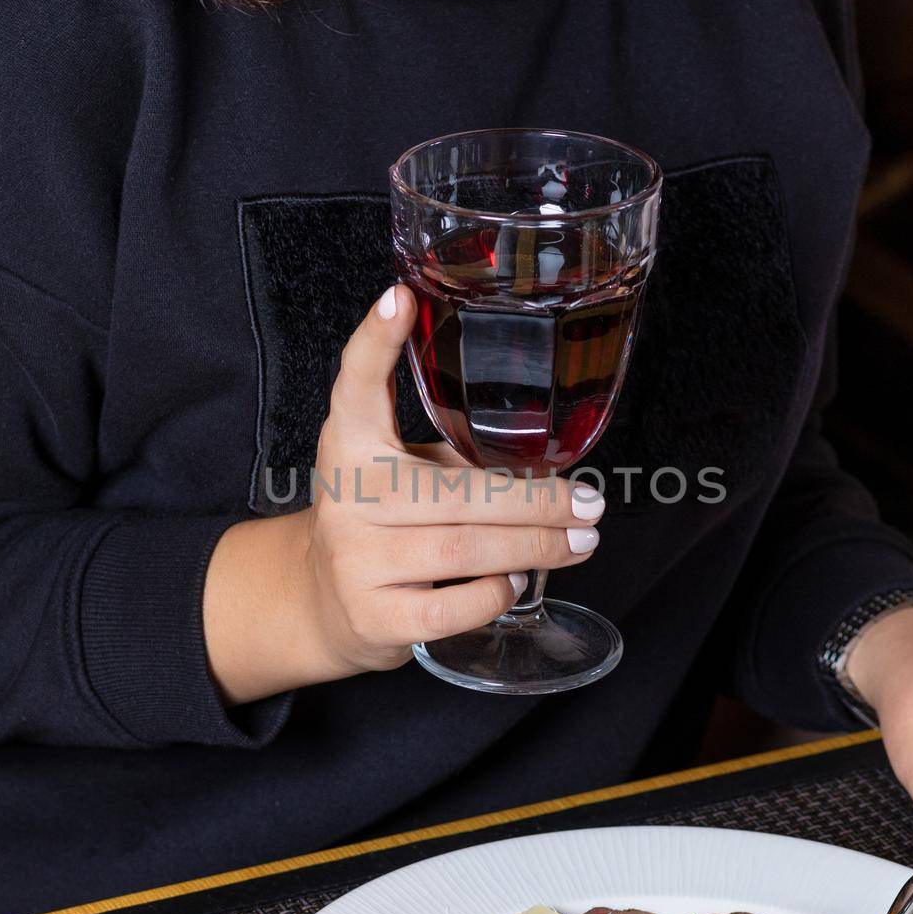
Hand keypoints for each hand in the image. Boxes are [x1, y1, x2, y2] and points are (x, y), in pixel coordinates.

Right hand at [203, 285, 605, 702]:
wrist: (323, 602)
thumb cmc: (385, 523)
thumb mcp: (403, 469)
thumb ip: (456, 451)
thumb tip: (555, 451)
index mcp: (351, 443)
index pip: (356, 385)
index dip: (376, 341)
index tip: (399, 298)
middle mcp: (347, 496)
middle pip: (453, 492)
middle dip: (536, 501)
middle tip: (589, 503)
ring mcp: (356, 559)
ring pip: (462, 551)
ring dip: (534, 547)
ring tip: (579, 542)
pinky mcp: (373, 615)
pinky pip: (452, 608)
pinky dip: (495, 595)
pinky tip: (516, 582)